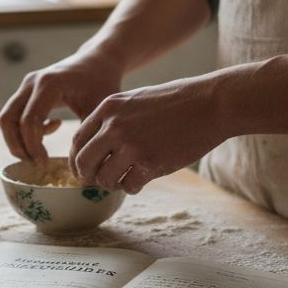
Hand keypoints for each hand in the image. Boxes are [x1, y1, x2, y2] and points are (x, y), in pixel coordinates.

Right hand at [0, 49, 124, 165]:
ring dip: (17, 140)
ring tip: (39, 153)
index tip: (45, 163)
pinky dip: (24, 129)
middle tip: (37, 163)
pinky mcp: (28, 89)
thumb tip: (76, 168)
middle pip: (8, 119)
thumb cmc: (102, 84)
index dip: (33, 147)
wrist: (99, 61)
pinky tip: (53, 127)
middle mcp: (32, 82)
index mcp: (49, 85)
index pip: (29, 121)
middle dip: (18, 146)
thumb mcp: (99, 110)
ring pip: (7, 117)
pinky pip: (14, 114)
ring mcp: (27, 84)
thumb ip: (85, 137)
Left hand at [70, 74, 227, 194]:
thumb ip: (114, 120)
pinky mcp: (151, 162)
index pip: (79, 140)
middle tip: (98, 182)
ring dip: (112, 184)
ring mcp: (132, 145)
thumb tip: (97, 148)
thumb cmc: (177, 101)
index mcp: (108, 108)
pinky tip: (142, 179)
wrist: (210, 103)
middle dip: (88, 177)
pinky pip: (129, 186)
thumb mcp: (136, 100)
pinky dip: (133, 187)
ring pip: (104, 179)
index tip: (84, 169)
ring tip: (125, 178)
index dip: (78, 159)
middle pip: (84, 163)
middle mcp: (115, 126)